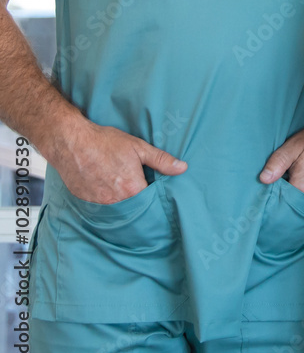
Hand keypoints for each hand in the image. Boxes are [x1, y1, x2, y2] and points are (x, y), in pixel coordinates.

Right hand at [53, 117, 186, 203]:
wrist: (71, 142)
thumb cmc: (105, 142)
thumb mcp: (138, 147)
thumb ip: (161, 160)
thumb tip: (182, 168)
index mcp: (133, 189)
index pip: (151, 202)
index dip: (155, 198)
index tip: (157, 194)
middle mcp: (117, 201)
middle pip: (135, 209)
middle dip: (140, 203)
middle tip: (139, 190)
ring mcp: (100, 204)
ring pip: (118, 210)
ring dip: (123, 203)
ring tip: (122, 189)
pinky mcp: (87, 203)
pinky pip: (102, 208)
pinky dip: (107, 201)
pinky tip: (107, 189)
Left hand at [259, 115, 303, 200]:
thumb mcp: (294, 144)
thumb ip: (278, 161)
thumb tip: (263, 179)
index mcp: (303, 185)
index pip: (280, 201)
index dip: (272, 196)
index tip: (267, 191)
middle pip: (291, 205)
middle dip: (282, 199)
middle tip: (279, 185)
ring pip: (301, 205)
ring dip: (294, 199)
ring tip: (291, 184)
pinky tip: (302, 185)